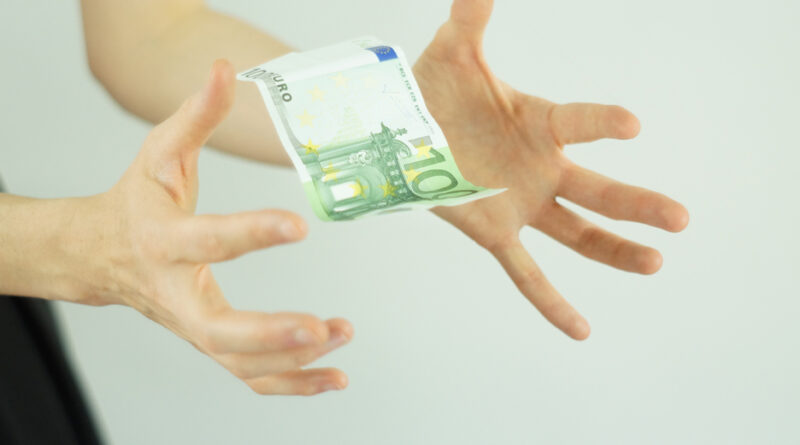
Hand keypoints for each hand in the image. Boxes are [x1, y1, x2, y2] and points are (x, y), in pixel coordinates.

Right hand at [70, 60, 351, 394]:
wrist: (99, 255)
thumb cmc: (135, 203)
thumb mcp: (158, 152)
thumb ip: (195, 114)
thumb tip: (225, 70)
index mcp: (163, 242)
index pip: (208, 240)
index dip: (251, 233)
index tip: (298, 225)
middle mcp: (177, 294)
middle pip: (219, 332)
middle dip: (271, 334)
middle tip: (322, 326)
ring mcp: (193, 327)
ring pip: (239, 363)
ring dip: (293, 361)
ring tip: (340, 335)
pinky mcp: (210, 342)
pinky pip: (250, 375)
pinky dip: (292, 382)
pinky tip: (333, 376)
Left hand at [413, 0, 688, 339]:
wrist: (398, 132)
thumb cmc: (433, 91)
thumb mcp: (453, 54)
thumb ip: (471, 18)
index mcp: (538, 123)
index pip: (578, 123)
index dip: (603, 123)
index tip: (630, 125)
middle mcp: (540, 166)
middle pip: (597, 189)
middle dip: (636, 204)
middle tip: (679, 218)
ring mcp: (522, 204)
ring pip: (577, 233)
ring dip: (614, 250)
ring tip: (655, 262)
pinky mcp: (495, 233)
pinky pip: (526, 274)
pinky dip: (551, 302)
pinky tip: (581, 329)